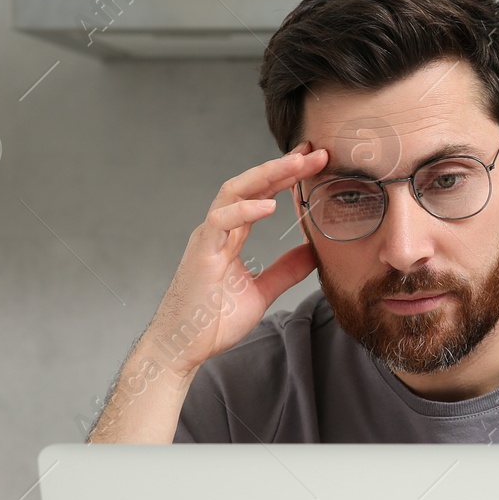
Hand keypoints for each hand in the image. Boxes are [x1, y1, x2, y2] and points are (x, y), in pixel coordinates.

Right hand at [144, 143, 329, 379]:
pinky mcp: (200, 254)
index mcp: (231, 236)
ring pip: (233, 192)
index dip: (286, 177)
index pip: (261, 195)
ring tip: (297, 164)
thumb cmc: (213, 321)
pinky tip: (269, 204)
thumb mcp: (263, 291)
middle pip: (250, 185)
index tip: (315, 162)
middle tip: (315, 152)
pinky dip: (245, 210)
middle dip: (282, 166)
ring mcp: (207, 239)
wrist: (183, 347)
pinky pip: (220, 221)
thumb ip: (286, 269)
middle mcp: (217, 230)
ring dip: (267, 175)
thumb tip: (315, 251)